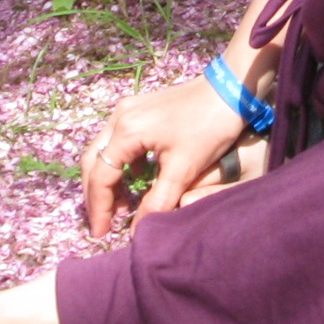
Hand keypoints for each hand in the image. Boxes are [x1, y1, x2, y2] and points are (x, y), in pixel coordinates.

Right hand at [81, 75, 243, 236]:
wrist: (230, 89)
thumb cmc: (208, 128)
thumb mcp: (183, 170)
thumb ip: (157, 202)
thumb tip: (134, 232)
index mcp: (126, 131)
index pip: (100, 176)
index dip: (99, 208)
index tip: (101, 234)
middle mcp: (119, 117)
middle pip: (93, 162)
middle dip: (96, 195)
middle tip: (103, 223)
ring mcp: (127, 109)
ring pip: (103, 150)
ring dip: (107, 179)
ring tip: (121, 207)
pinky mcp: (139, 108)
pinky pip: (118, 140)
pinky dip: (121, 164)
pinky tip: (138, 179)